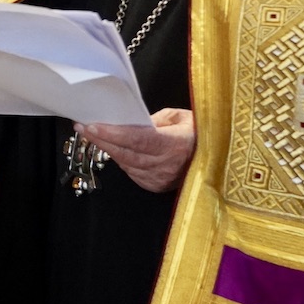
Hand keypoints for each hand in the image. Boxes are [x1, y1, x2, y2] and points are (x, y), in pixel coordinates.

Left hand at [75, 108, 195, 193]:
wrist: (220, 161)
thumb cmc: (201, 134)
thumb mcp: (183, 117)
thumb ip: (158, 119)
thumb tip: (133, 121)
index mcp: (176, 144)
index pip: (138, 139)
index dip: (113, 133)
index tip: (92, 125)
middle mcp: (167, 165)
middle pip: (126, 153)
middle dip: (101, 139)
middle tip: (82, 126)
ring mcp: (161, 179)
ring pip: (126, 164)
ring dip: (108, 149)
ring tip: (93, 134)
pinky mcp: (156, 186)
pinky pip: (132, 172)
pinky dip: (121, 160)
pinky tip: (112, 148)